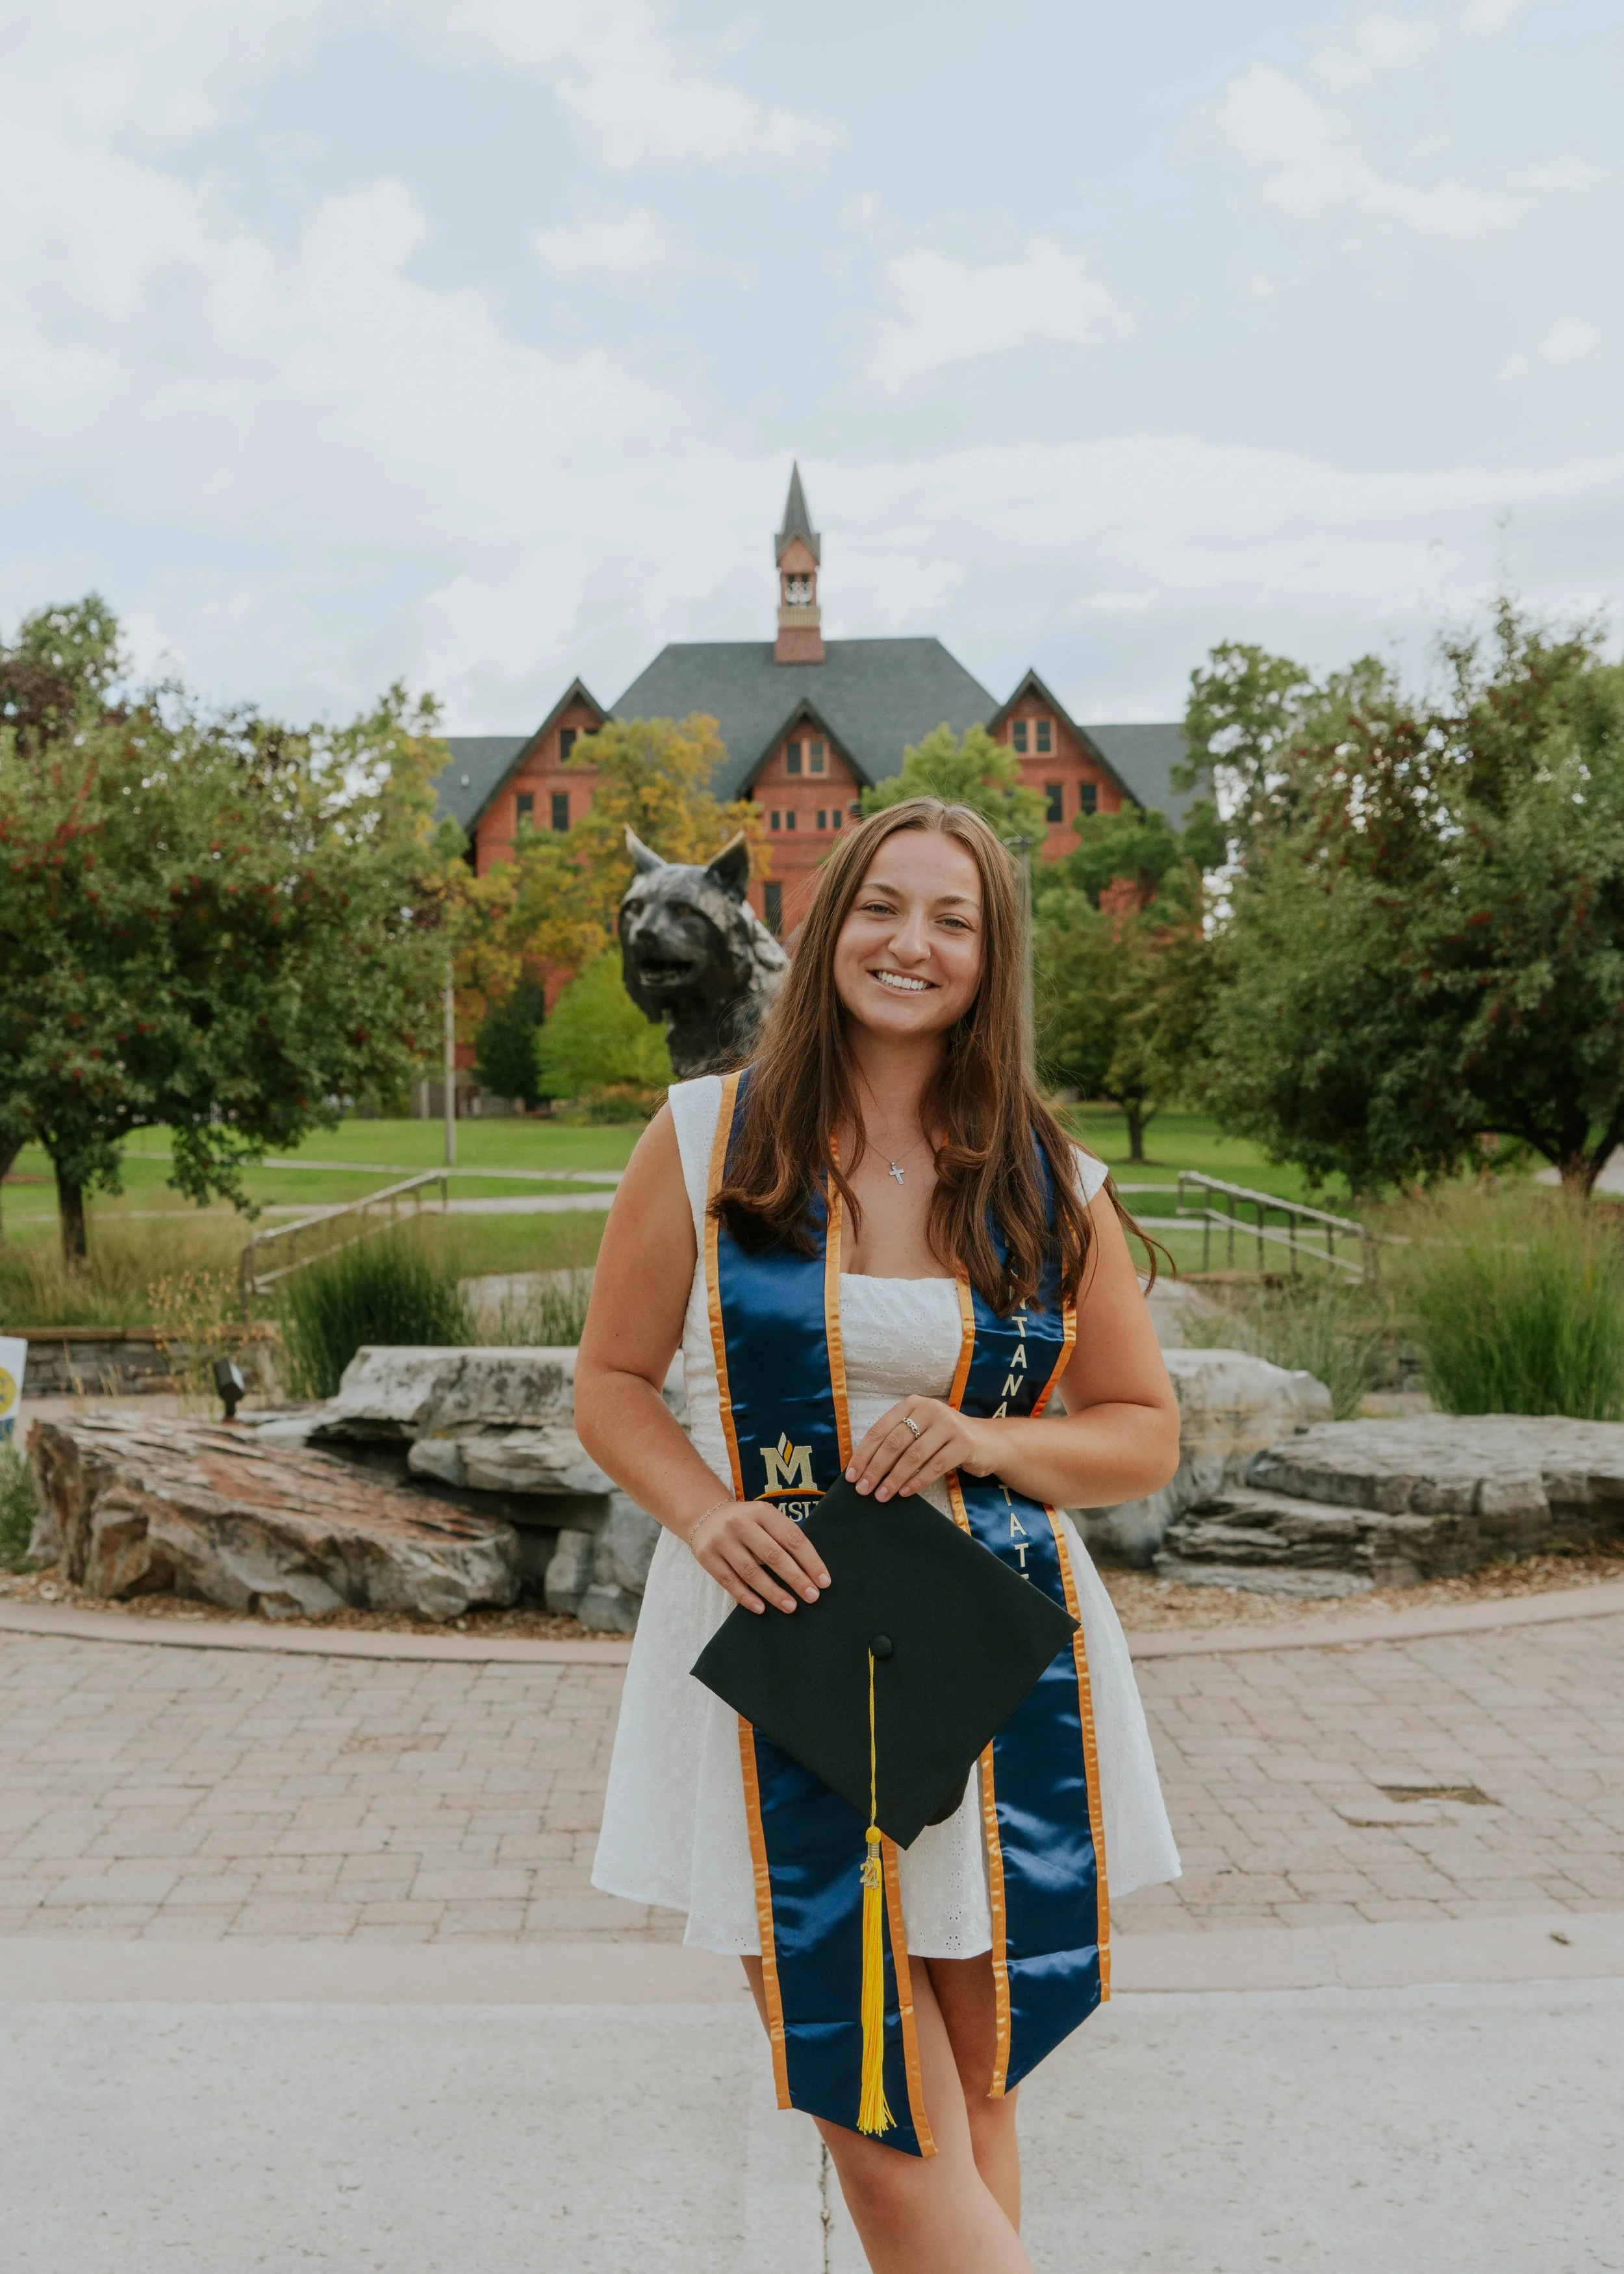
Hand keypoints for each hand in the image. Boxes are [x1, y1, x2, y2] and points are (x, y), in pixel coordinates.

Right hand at [687, 1499, 831, 1615]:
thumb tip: (812, 1572)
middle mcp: (741, 1523)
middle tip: (812, 1597)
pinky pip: (729, 1581)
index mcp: (762, 1512)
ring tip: (790, 1606)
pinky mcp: (707, 1557)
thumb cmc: (746, 1523)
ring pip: (751, 1571)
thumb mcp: (765, 1519)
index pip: (792, 1538)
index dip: (810, 1561)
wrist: (704, 1515)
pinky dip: (746, 1597)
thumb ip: (783, 1538)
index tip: (824, 1581)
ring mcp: (722, 1540)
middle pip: (773, 1555)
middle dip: (795, 1578)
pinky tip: (761, 1608)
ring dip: (773, 1592)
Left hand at [844, 1397, 994, 1501]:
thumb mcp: (919, 1432)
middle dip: (875, 1468)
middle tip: (863, 1489)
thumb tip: (864, 1469)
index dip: (864, 1454)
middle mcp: (929, 1409)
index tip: (852, 1475)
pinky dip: (917, 1481)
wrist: (987, 1442)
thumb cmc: (944, 1440)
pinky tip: (905, 1492)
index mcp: (912, 1404)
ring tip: (882, 1495)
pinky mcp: (964, 1443)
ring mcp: (948, 1424)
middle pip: (894, 1443)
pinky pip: (934, 1466)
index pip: (880, 1429)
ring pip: (913, 1456)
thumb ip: (896, 1442)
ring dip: (894, 1479)